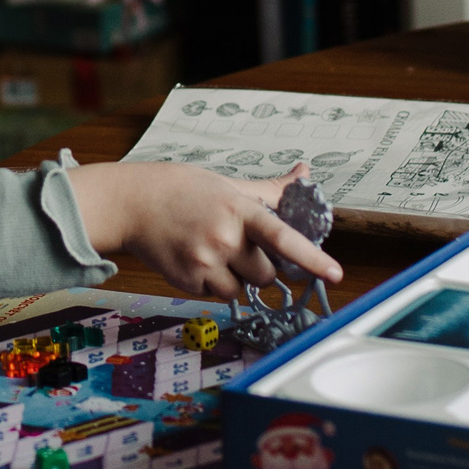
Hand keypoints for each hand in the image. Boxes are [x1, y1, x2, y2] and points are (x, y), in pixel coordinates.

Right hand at [63, 161, 341, 299]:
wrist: (133, 202)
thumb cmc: (183, 189)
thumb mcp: (229, 185)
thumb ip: (270, 188)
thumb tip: (305, 173)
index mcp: (239, 210)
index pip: (283, 237)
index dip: (312, 258)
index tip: (335, 274)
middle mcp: (224, 237)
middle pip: (266, 274)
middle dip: (258, 266)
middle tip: (236, 245)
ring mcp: (204, 261)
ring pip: (242, 290)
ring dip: (236, 278)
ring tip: (213, 252)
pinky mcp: (187, 281)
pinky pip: (217, 294)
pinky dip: (212, 283)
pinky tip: (196, 259)